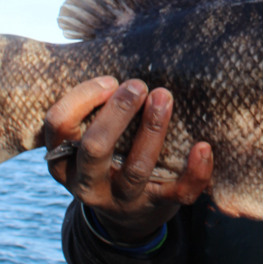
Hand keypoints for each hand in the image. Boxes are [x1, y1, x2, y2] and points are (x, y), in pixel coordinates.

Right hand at [44, 76, 212, 243]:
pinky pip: (179, 193)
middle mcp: (88, 184)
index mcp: (64, 161)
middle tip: (138, 85)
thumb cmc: (107, 160)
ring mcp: (123, 199)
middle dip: (117, 113)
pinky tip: (203, 146)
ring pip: (136, 168)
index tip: (109, 81)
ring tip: (164, 97)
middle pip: (94, 148)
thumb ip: (91, 109)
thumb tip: (115, 45)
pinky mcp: (157, 206)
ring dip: (152, 130)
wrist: (128, 218)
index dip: (81, 99)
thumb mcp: (86, 141)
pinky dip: (195, 171)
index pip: (59, 126)